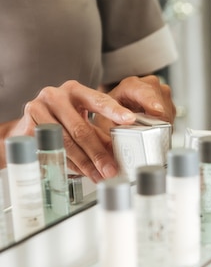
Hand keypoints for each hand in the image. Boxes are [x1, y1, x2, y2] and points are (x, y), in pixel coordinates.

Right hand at [7, 76, 173, 181]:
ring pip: (65, 143)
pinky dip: (67, 164)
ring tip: (98, 175)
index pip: (99, 100)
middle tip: (111, 169)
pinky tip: (79, 172)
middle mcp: (55, 96)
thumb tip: (121, 153)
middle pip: (81, 129)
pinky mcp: (25, 127)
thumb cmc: (63, 121)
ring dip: (84, 163)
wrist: (28, 126)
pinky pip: (51, 151)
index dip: (115, 111)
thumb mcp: (84, 121)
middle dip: (98, 153)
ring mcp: (37, 110)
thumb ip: (103, 134)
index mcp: (75, 90)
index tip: (130, 120)